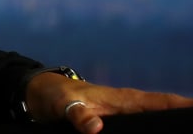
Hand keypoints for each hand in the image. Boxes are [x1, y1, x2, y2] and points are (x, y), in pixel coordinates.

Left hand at [24, 72, 192, 133]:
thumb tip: (95, 128)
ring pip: (155, 125)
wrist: (46, 96)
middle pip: (166, 116)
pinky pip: (141, 131)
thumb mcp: (64, 104)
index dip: (185, 107)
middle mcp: (131, 108)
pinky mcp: (119, 127)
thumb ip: (78, 114)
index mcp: (125, 99)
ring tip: (183, 133)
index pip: (163, 103)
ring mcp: (127, 119)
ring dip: (167, 129)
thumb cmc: (58, 95)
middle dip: (181, 123)